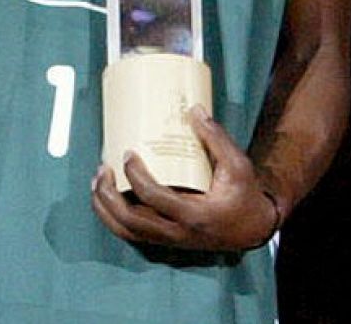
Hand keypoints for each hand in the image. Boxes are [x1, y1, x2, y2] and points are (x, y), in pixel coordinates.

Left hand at [91, 108, 278, 251]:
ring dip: (105, 209)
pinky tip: (108, 200)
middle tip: (103, 169)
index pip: (154, 198)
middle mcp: (177, 233)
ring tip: (98, 183)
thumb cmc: (245, 195)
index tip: (128, 154)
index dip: (135, 176)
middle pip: (130, 220)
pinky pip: (132, 234)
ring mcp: (169, 241)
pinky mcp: (166, 241)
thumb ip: (216, 138)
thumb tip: (193, 110)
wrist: (252, 230)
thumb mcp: (237, 165)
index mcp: (194, 215)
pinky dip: (114, 219)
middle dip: (108, 196)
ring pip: (126, 232)